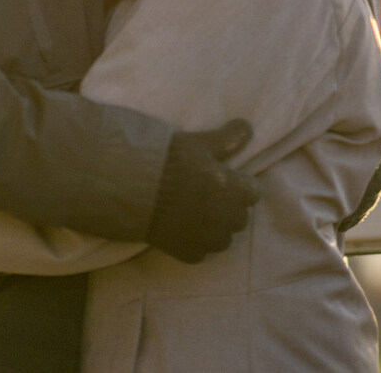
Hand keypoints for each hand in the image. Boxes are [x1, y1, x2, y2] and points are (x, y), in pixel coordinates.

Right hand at [144, 119, 260, 263]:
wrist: (126, 187)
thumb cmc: (163, 159)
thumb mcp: (196, 143)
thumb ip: (226, 139)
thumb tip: (248, 127)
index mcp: (229, 187)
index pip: (254, 192)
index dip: (241, 185)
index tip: (226, 180)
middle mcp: (222, 216)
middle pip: (240, 217)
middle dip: (229, 207)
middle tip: (208, 195)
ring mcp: (204, 238)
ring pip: (224, 239)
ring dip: (215, 228)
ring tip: (195, 214)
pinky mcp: (186, 253)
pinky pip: (201, 253)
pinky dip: (195, 243)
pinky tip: (180, 229)